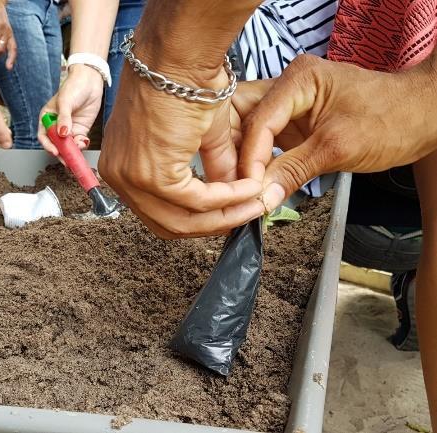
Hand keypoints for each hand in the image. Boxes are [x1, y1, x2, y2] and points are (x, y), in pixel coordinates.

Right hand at [38, 64, 103, 154]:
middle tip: (66, 160)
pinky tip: (83, 143)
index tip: (55, 151)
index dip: (48, 145)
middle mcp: (57, 124)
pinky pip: (79, 141)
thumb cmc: (74, 87)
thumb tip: (62, 134)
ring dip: (72, 151)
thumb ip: (64, 119)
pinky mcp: (81, 129)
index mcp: (47, 117)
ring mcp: (69, 128)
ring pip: (68, 145)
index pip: (44, 135)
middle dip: (61, 153)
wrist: (90, 81)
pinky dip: (81, 145)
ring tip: (76, 153)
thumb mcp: (65, 102)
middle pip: (56, 143)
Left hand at [99, 64, 264, 238]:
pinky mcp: (152, 175)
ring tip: (254, 204)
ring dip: (224, 216)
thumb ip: (214, 170)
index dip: (200, 218)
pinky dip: (227, 199)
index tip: (232, 212)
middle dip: (214, 224)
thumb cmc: (184, 83)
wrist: (178, 56)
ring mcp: (132, 179)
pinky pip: (196, 202)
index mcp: (124, 167)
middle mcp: (119, 177)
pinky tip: (248, 189)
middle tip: (246, 213)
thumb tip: (233, 196)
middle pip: (169, 224)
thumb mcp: (200, 136)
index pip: (160, 212)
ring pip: (181, 221)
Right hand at [239, 54, 436, 210]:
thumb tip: (260, 196)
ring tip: (237, 187)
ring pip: (248, 130)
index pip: (258, 120)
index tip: (246, 188)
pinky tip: (253, 182)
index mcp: (298, 79)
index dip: (249, 157)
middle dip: (232, 151)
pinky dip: (258, 162)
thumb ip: (294, 170)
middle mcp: (287, 87)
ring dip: (242, 159)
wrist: (421, 117)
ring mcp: (288, 106)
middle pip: (241, 117)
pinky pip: (264, 142)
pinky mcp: (293, 124)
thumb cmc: (392, 119)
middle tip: (228, 185)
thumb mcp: (338, 148)